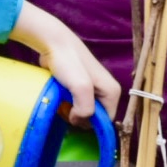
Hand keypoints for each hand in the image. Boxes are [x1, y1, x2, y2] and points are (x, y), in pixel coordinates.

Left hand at [11, 3, 120, 124]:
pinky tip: (59, 99)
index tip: (75, 117)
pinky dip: (66, 106)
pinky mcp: (79, 87)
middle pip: (95, 118)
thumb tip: (79, 120)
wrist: (53, 43)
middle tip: (66, 109)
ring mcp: (92, 89)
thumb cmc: (69, 63)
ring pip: (83, 112)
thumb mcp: (81, 88)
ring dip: (71, 112)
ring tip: (61, 103)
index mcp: (112, 92)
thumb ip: (86, 109)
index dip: (91, 124)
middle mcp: (105, 91)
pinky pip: (75, 104)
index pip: (106, 121)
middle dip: (80, 118)